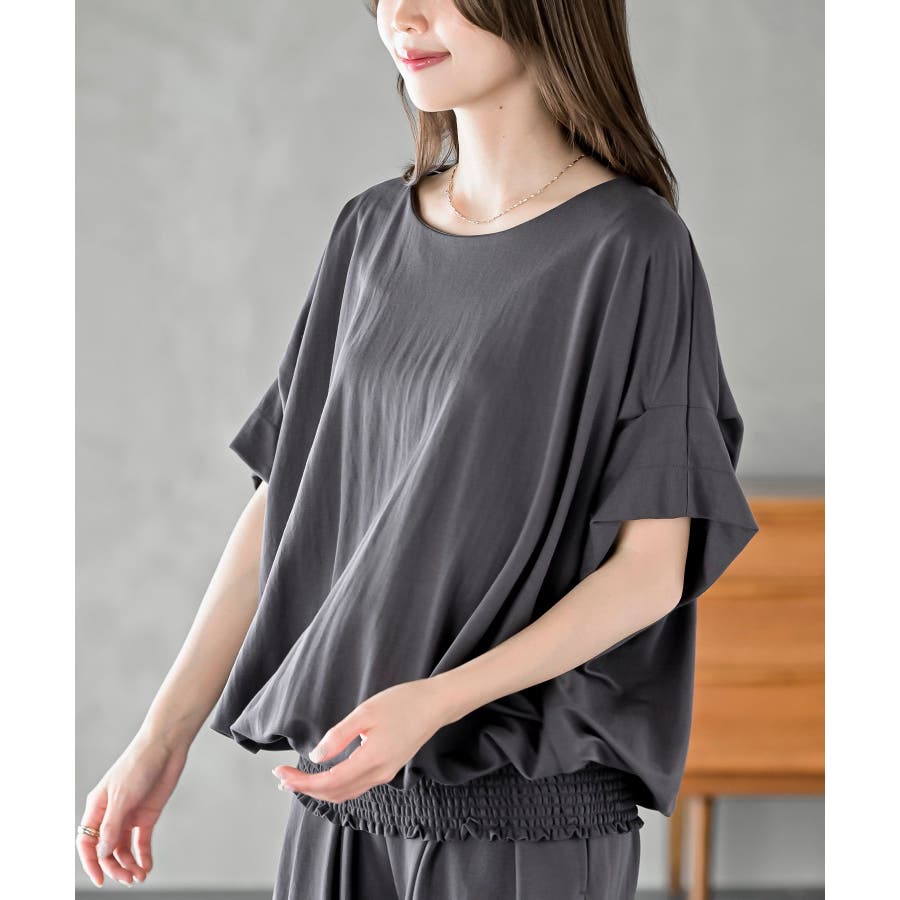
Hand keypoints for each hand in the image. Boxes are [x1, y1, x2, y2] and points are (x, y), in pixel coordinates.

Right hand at [76, 731, 188, 887]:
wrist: (166, 747)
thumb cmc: (138, 763)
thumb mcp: (122, 796)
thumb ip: (111, 825)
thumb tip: (101, 853)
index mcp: (97, 807)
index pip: (87, 842)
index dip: (91, 863)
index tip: (100, 880)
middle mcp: (111, 814)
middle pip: (106, 850)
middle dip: (115, 867)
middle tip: (127, 878)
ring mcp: (129, 816)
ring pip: (123, 849)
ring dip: (129, 865)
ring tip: (138, 877)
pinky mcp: (147, 815)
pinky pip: (142, 842)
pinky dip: (144, 856)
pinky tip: (147, 867)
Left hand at [272, 678, 450, 803]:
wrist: (435, 705)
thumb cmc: (402, 703)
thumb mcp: (366, 712)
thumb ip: (339, 735)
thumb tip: (316, 757)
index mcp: (372, 760)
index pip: (329, 782)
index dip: (302, 782)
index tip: (281, 773)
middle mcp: (379, 774)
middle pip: (335, 794)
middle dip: (306, 789)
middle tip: (281, 777)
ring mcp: (385, 774)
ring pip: (345, 793)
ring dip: (319, 790)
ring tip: (296, 780)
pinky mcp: (388, 769)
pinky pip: (355, 787)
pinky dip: (335, 786)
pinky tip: (324, 775)